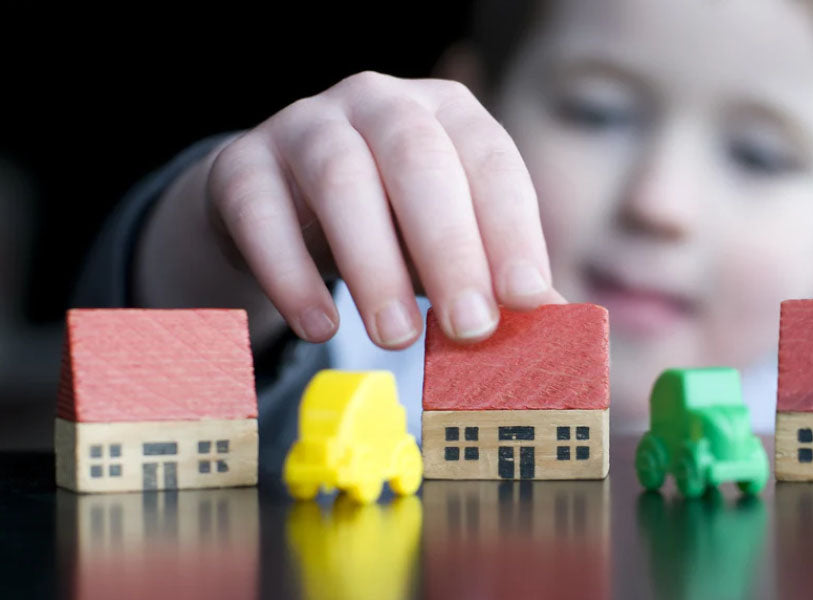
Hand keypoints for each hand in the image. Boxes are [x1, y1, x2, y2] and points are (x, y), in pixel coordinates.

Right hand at [206, 71, 562, 347]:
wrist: (281, 202)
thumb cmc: (388, 223)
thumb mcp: (445, 241)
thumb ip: (491, 276)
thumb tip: (556, 328)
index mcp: (447, 113)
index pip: (490, 162)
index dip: (512, 230)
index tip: (528, 299)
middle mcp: (379, 103)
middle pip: (419, 162)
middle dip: (451, 249)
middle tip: (470, 328)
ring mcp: (305, 126)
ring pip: (341, 180)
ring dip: (375, 266)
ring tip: (399, 338)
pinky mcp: (243, 166)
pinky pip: (261, 214)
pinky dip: (292, 276)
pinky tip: (321, 328)